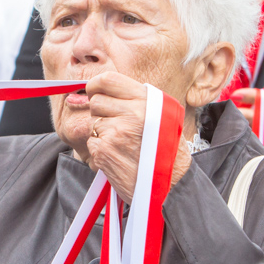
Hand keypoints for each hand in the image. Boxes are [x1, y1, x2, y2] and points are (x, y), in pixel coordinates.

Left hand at [84, 72, 190, 203]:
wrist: (172, 184)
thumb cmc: (168, 149)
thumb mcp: (164, 114)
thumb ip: (137, 99)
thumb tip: (106, 88)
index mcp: (145, 101)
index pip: (107, 80)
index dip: (96, 85)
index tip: (95, 91)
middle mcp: (130, 114)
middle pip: (95, 101)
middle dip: (101, 111)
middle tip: (115, 123)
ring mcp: (115, 133)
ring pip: (92, 122)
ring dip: (102, 131)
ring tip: (121, 142)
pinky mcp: (104, 152)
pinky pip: (92, 142)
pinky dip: (101, 148)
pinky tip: (117, 155)